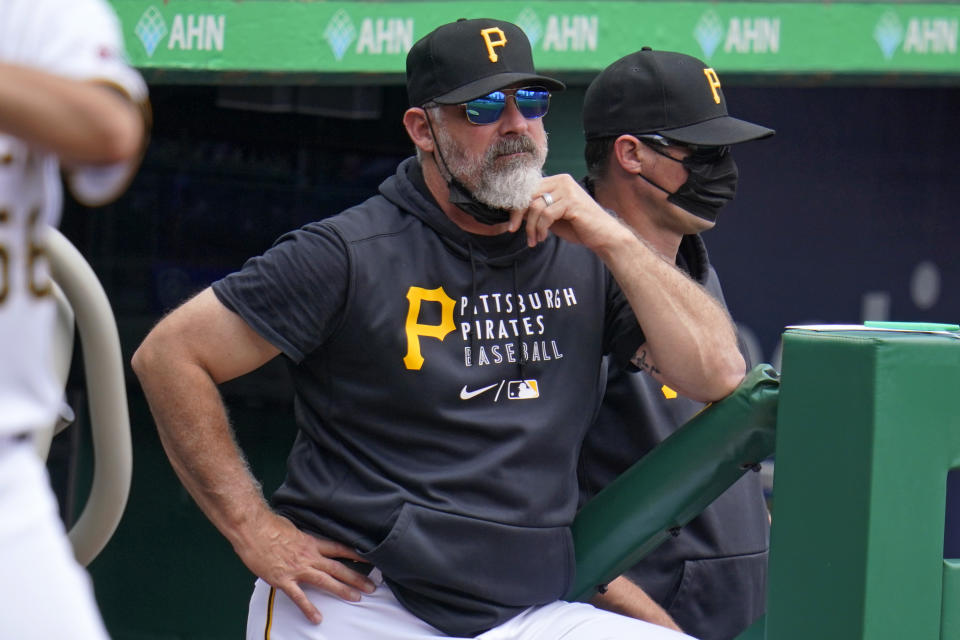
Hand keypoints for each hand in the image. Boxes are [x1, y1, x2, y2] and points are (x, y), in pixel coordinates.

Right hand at [233, 511, 375, 623]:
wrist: (253, 529)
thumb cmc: (269, 525)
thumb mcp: (293, 527)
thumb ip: (302, 537)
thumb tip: (305, 539)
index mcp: (312, 542)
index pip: (339, 549)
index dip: (355, 555)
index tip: (369, 560)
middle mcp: (309, 556)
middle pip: (338, 568)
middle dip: (356, 577)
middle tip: (371, 586)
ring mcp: (298, 569)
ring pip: (326, 581)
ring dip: (343, 590)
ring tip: (357, 598)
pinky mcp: (284, 580)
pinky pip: (299, 597)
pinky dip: (308, 608)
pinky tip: (317, 618)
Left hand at [508, 174, 627, 249]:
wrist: (602, 235)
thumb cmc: (578, 226)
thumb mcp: (552, 216)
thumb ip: (536, 211)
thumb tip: (515, 212)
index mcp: (557, 181)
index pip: (528, 188)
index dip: (515, 205)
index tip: (510, 222)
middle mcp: (562, 181)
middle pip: (528, 194)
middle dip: (518, 214)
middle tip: (513, 230)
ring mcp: (567, 190)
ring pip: (536, 207)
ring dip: (531, 227)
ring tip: (534, 239)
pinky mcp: (571, 202)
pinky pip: (546, 215)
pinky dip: (541, 229)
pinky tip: (543, 237)